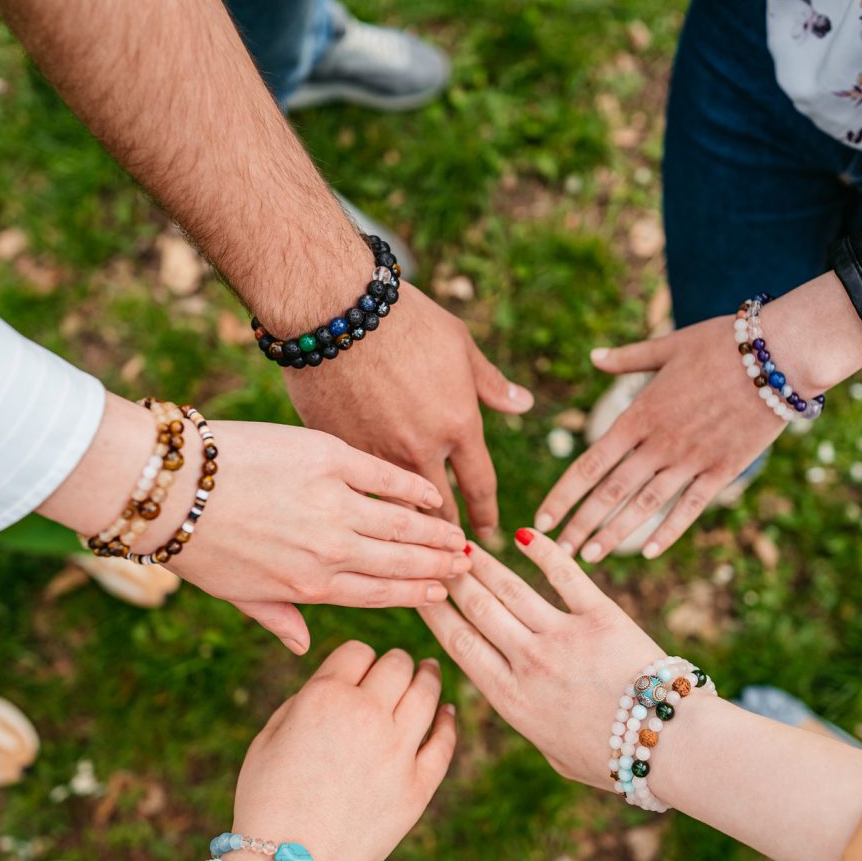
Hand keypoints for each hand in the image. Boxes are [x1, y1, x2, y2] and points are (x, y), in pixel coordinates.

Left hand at [168, 422, 470, 652]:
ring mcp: (333, 505)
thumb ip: (277, 618)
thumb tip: (303, 647)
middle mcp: (330, 551)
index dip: (416, 594)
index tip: (443, 592)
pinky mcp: (328, 460)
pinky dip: (413, 488)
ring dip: (435, 532)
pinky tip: (432, 495)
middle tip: (467, 564)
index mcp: (309, 586)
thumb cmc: (196, 543)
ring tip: (460, 535)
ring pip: (401, 524)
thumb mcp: (235, 593)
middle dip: (438, 565)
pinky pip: (384, 477)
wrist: (173, 489)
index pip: (377, 595)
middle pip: (399, 562)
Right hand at [231, 641, 457, 860]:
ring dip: (428, 677)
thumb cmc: (267, 801)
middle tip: (398, 665)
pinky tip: (446, 712)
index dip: (357, 657)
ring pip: (426, 694)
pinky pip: (444, 742)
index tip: (358, 666)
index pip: (357, 651)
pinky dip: (447, 721)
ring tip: (428, 672)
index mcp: (325, 698)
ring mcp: (398, 752)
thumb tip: (338, 683)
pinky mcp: (418, 787)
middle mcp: (367, 716)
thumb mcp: (267, 737)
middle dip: (395, 662)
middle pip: (397, 665)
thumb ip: (305, 699)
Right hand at [282, 283, 532, 537]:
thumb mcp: (460, 344)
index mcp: (459, 424)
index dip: (487, 514)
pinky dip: (366, 504)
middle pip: (441, 509)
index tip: (490, 534)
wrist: (337, 309)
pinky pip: (358, 489)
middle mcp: (421, 449)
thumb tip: (523, 404)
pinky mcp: (339, 450)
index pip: (481, 485)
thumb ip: (490, 382)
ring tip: (412, 546)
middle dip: (449, 533)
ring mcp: (377, 454)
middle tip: (452, 551)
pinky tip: (366, 517)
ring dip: (407, 529)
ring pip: (397, 509)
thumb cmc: (406, 319)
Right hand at [419, 530, 665, 787]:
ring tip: (464, 541)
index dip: (435, 612)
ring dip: (483, 562)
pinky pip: (565, 575)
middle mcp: (529, 663)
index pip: (460, 644)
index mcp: (512, 699)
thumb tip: (523, 704)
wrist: (669, 744)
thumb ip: (532, 723)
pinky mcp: (601, 617)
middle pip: (477, 608)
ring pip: (509, 588)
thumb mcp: (555, 755)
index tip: (418, 590)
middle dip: (451, 577)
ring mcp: (563, 637)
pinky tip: (524, 534)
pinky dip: (543, 551)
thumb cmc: (613, 759)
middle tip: (435, 553)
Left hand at [535, 317, 783, 561]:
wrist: (782, 353)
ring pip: (645, 506)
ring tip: (589, 557)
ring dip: (615, 534)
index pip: (590, 463)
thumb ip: (628, 359)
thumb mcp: (668, 345)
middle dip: (580, 524)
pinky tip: (648, 553)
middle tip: (557, 551)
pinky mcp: (723, 470)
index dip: (563, 494)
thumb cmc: (722, 343)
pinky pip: (690, 508)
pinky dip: (668, 532)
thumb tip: (593, 357)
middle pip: (610, 492)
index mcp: (640, 415)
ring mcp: (692, 460)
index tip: (542, 517)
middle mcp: (660, 443)